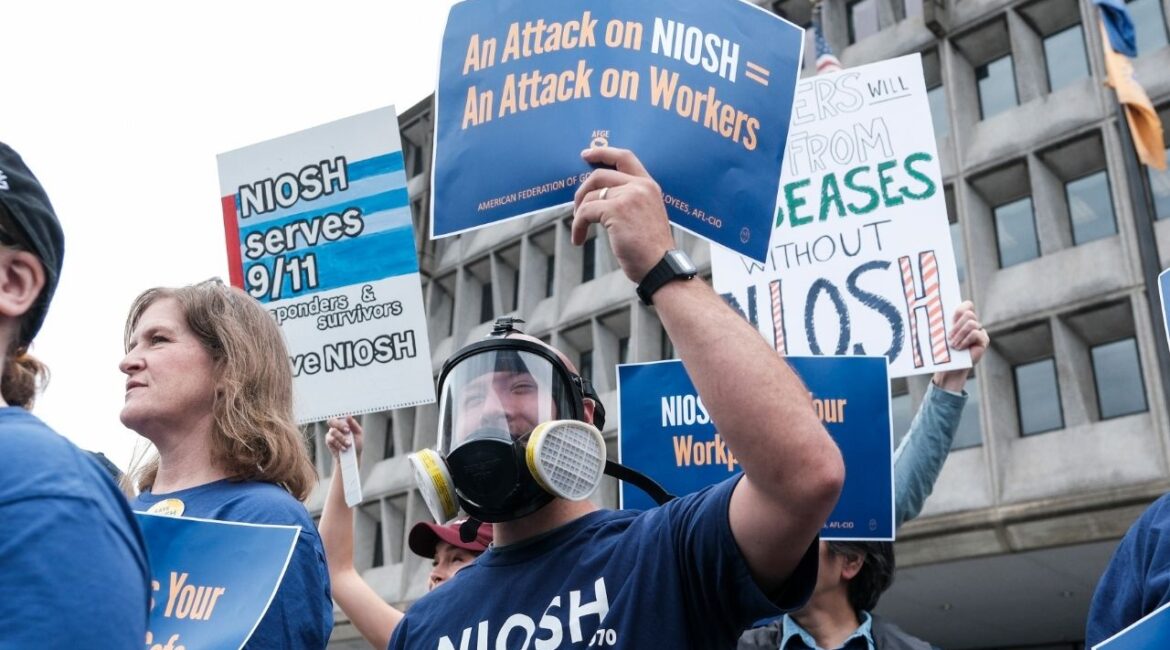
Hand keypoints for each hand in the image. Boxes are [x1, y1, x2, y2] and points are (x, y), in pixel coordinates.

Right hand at [326, 416, 363, 459]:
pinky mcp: (328, 441)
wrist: (352, 457)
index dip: (342, 419)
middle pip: (332, 420)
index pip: (339, 416)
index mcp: (344, 423)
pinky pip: (331, 439)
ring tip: (348, 444)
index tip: (348, 426)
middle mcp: (336, 427)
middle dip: (340, 425)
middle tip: (347, 431)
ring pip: (333, 431)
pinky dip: (338, 444)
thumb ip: (353, 424)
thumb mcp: (358, 433)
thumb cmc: (356, 443)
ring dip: (341, 437)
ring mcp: (331, 434)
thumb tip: (348, 416)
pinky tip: (344, 448)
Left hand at [572, 147, 676, 282]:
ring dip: (578, 214)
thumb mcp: (644, 216)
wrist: (661, 267)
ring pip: (590, 196)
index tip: (585, 154)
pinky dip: (577, 226)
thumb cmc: (651, 250)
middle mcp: (640, 186)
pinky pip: (585, 212)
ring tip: (579, 230)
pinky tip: (578, 239)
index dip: (603, 153)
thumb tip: (597, 196)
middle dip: (581, 191)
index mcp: (649, 185)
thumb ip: (628, 200)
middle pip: (599, 175)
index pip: (624, 157)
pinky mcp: (616, 210)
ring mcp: (628, 196)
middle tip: (576, 208)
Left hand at [933, 301, 989, 390]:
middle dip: (957, 325)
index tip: (951, 320)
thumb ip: (942, 324)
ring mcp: (980, 331)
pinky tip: (960, 347)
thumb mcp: (941, 335)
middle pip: (969, 313)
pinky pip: (975, 333)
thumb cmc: (944, 350)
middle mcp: (973, 323)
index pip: (967, 305)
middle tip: (949, 336)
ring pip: (971, 323)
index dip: (959, 310)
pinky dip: (965, 340)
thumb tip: (930, 310)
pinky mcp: (984, 340)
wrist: (950, 368)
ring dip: (959, 334)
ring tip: (953, 344)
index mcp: (963, 320)